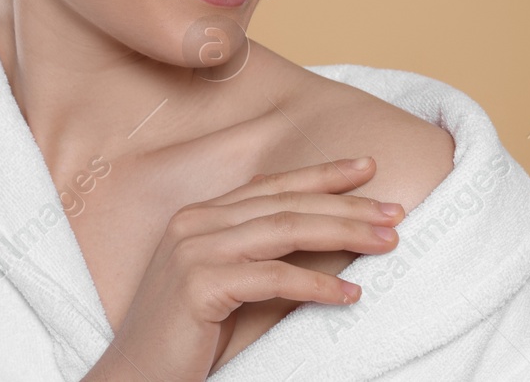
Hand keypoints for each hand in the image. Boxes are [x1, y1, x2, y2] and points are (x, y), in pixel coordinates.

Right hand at [81, 156, 403, 381]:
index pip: (272, 186)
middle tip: (395, 211)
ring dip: (343, 233)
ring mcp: (193, 251)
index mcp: (200, 215)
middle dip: (347, 205)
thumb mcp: (225, 283)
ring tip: (386, 242)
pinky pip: (272, 278)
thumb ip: (260, 254)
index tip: (368, 168)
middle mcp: (194, 222)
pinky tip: (348, 293)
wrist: (134, 377)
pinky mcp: (198, 285)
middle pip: (286, 204)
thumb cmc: (185, 337)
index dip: (322, 175)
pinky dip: (316, 285)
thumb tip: (329, 239)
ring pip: (285, 231)